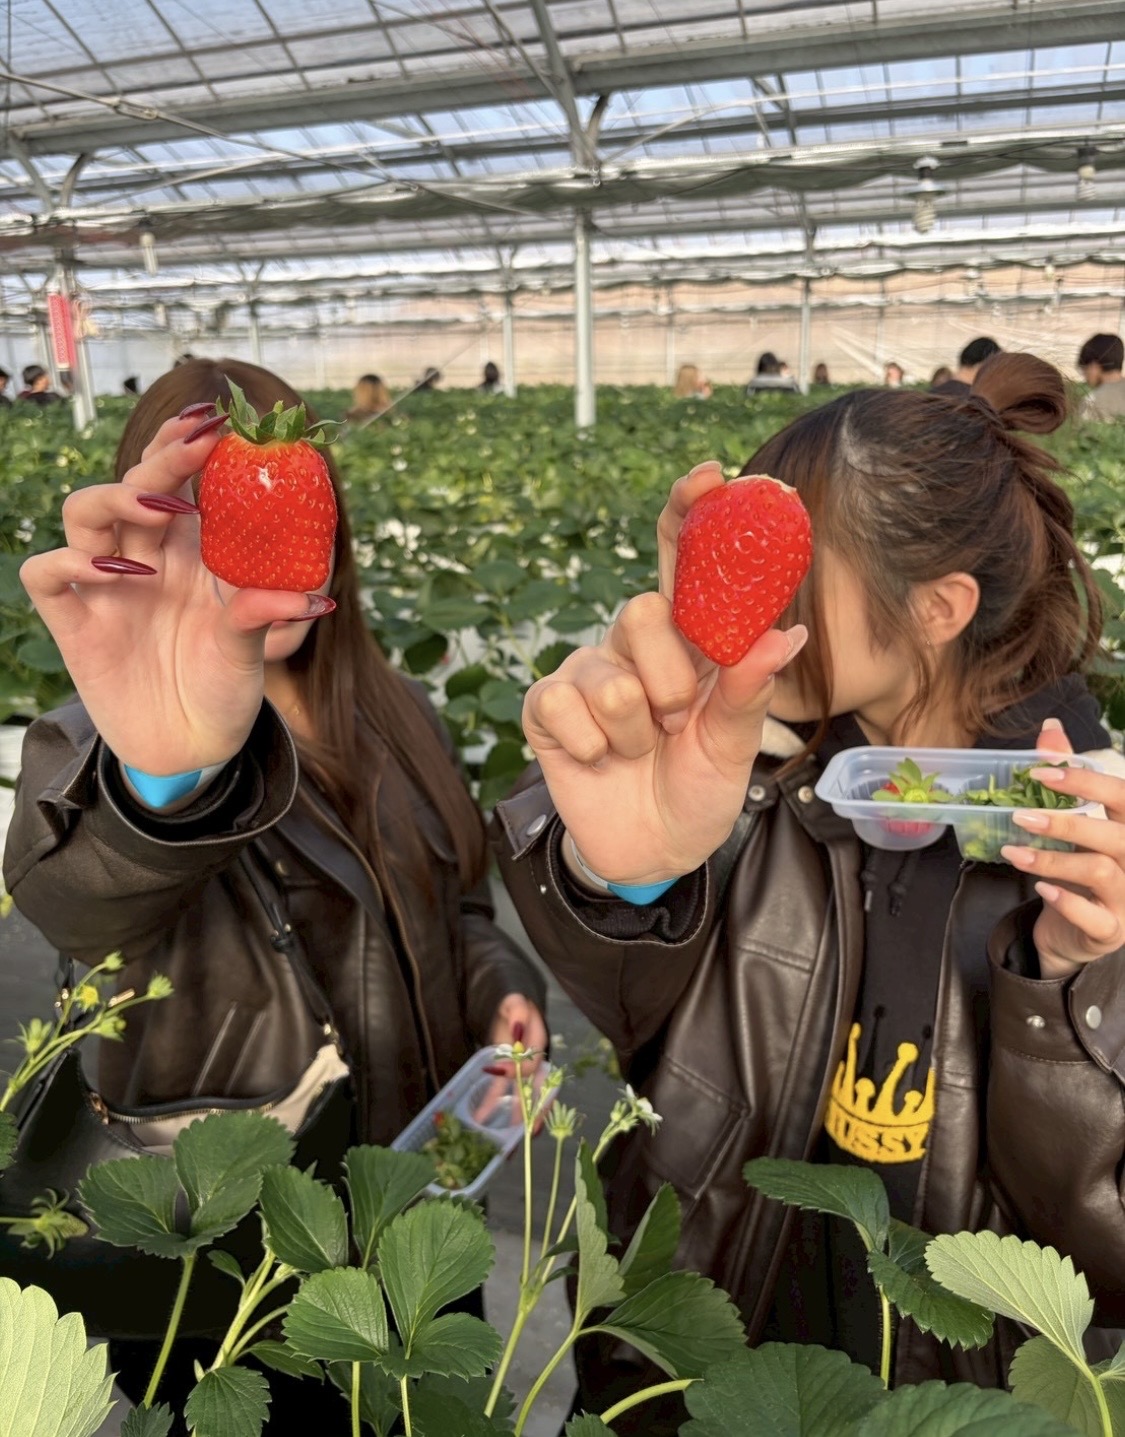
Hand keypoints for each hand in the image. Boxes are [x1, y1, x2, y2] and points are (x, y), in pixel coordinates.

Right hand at [19, 410, 328, 773]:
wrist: (193, 751)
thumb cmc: (226, 689)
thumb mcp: (254, 652)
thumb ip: (271, 616)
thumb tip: (317, 596)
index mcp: (191, 552)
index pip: (182, 482)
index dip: (192, 448)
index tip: (223, 424)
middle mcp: (145, 559)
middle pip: (136, 485)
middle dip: (163, 457)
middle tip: (197, 442)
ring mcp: (106, 588)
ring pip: (84, 514)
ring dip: (115, 498)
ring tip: (157, 508)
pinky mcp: (76, 626)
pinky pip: (48, 576)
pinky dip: (68, 562)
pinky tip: (110, 569)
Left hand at [477, 994, 547, 1126]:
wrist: (510, 1004)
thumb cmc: (513, 1002)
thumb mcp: (515, 1002)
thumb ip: (518, 1012)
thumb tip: (517, 1030)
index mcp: (539, 1041)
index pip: (533, 1062)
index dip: (518, 1070)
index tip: (499, 1072)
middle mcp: (534, 1058)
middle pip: (536, 1087)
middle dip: (533, 1110)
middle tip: (528, 1131)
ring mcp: (520, 1067)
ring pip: (521, 1094)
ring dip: (516, 1114)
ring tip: (511, 1136)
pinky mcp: (507, 1070)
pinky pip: (502, 1089)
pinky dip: (494, 1103)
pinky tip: (482, 1116)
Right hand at [523, 462, 806, 883]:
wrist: (653, 851)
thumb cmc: (700, 787)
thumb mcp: (735, 744)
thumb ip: (750, 688)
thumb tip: (785, 633)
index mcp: (687, 641)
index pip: (682, 559)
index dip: (691, 513)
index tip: (713, 477)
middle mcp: (634, 646)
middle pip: (642, 611)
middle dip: (670, 678)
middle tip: (676, 720)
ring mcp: (586, 673)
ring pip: (608, 672)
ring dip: (634, 729)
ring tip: (640, 749)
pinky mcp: (547, 710)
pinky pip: (561, 705)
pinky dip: (590, 746)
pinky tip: (598, 760)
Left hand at [1000, 719, 1124, 978]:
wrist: (1076, 932)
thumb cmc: (1079, 871)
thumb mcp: (1075, 825)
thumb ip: (1068, 780)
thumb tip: (1051, 728)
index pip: (1124, 797)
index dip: (1086, 782)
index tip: (1038, 773)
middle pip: (1116, 836)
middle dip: (1066, 823)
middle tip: (1019, 816)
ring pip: (1100, 872)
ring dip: (1052, 860)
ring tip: (1013, 852)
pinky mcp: (1111, 931)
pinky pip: (1093, 916)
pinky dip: (1065, 900)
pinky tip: (1040, 887)